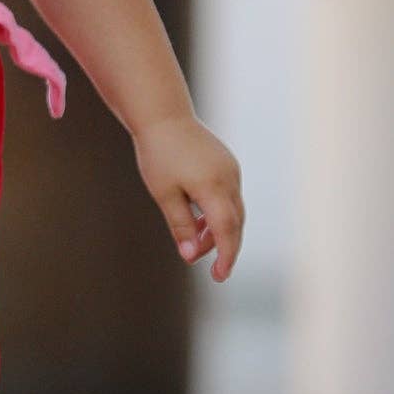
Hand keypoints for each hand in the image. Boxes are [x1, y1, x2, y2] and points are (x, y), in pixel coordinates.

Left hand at [134, 114, 244, 282]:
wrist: (163, 116)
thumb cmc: (158, 155)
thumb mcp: (165, 194)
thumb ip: (181, 225)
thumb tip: (190, 256)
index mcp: (213, 187)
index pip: (227, 231)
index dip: (226, 256)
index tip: (220, 276)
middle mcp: (229, 178)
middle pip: (234, 223)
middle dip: (221, 246)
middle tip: (205, 265)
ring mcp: (231, 170)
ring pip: (233, 210)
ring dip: (218, 230)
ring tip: (196, 242)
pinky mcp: (228, 165)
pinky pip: (229, 196)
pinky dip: (218, 212)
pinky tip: (201, 220)